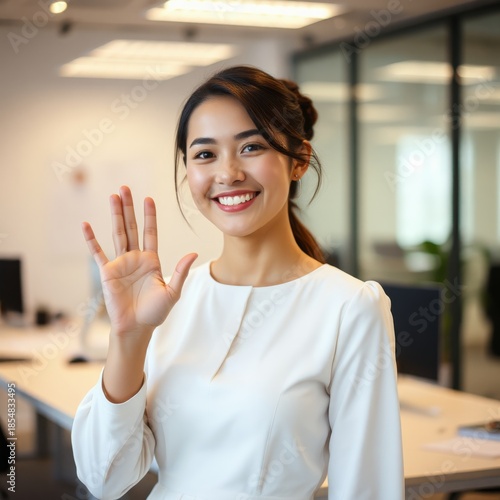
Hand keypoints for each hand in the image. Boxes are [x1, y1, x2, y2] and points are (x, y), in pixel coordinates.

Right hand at [82, 186, 196, 338]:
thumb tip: (193, 253)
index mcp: (152, 260)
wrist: (136, 328)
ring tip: (112, 196)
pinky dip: (91, 240)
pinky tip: (86, 225)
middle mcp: (135, 258)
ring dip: (115, 215)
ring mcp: (120, 263)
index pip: (150, 232)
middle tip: (125, 188)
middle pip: (132, 227)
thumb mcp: (173, 292)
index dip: (149, 216)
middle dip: (129, 208)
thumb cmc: (155, 313)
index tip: (149, 199)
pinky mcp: (107, 272)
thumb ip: (181, 271)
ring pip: (117, 234)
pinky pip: (97, 253)